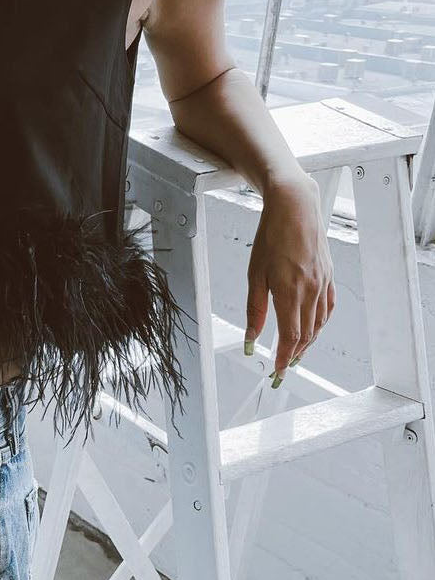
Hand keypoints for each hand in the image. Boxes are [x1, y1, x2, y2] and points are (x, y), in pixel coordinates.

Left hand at [245, 174, 335, 382]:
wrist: (295, 206)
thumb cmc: (271, 236)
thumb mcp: (255, 274)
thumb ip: (255, 310)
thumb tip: (251, 338)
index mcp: (290, 291)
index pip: (290, 336)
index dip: (283, 357)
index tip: (277, 372)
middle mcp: (310, 290)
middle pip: (306, 334)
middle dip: (294, 355)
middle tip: (284, 369)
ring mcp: (322, 282)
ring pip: (319, 323)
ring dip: (308, 343)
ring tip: (295, 354)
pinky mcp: (328, 275)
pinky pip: (328, 307)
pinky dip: (320, 323)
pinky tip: (313, 329)